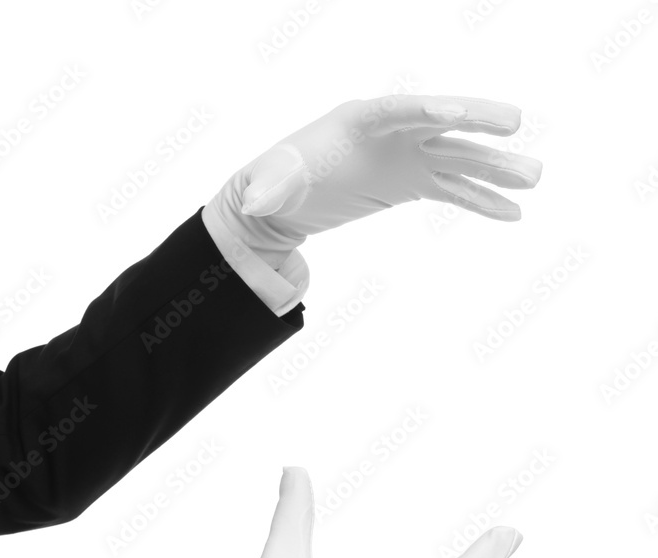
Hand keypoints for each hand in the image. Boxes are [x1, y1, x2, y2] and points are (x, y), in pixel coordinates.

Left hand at [203, 95, 542, 266]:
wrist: (285, 200)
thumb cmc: (276, 181)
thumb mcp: (268, 184)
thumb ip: (269, 187)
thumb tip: (257, 203)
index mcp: (358, 120)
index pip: (399, 110)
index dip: (427, 111)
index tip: (456, 115)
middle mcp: (392, 131)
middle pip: (441, 123)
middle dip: (477, 122)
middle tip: (516, 125)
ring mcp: (407, 155)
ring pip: (458, 158)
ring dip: (495, 169)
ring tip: (535, 177)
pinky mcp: (413, 181)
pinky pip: (454, 189)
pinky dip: (481, 201)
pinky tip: (512, 214)